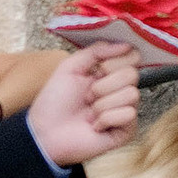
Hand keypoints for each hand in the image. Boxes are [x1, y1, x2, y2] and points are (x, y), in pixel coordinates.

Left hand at [26, 44, 138, 169]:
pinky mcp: (126, 130)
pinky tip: (94, 126)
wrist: (45, 132)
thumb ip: (96, 51)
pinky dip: (106, 119)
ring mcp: (125, 109)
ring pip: (131, 95)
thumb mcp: (70, 68)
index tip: (98, 70)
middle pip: (133, 74)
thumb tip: (126, 45)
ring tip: (89, 113)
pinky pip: (129, 114)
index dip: (115, 62)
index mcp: (109, 74)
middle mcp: (120, 90)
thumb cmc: (54, 102)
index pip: (133, 57)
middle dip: (104, 85)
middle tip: (87, 96)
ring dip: (103, 104)